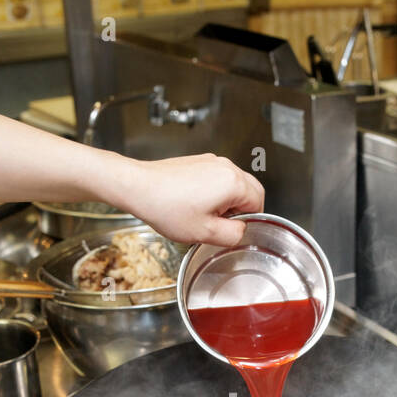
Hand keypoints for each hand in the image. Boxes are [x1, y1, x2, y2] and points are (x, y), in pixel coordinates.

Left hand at [114, 154, 263, 246]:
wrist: (138, 187)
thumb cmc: (166, 207)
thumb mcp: (205, 234)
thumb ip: (233, 236)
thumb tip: (241, 231)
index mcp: (233, 182)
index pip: (258, 204)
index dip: (248, 222)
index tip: (232, 230)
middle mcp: (225, 167)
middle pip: (250, 190)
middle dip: (242, 210)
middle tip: (221, 225)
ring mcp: (211, 161)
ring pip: (234, 184)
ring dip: (228, 201)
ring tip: (205, 215)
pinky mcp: (199, 161)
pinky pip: (218, 178)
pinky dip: (215, 192)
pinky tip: (195, 204)